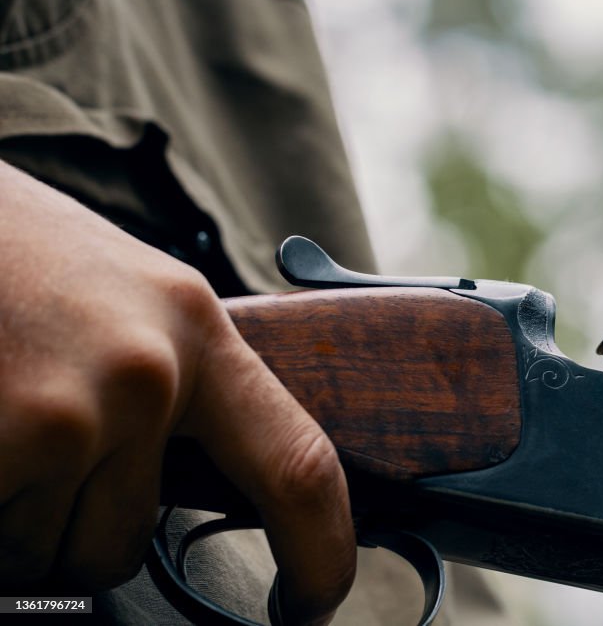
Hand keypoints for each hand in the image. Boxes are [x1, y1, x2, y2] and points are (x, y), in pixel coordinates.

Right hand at [0, 161, 354, 624]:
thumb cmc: (29, 259)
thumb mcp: (139, 304)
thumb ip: (185, 389)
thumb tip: (214, 487)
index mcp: (200, 335)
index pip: (299, 465)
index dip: (322, 551)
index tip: (316, 601)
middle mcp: (147, 375)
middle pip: (125, 545)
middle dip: (73, 534)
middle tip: (38, 451)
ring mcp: (67, 412)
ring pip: (46, 553)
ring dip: (16, 518)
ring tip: (1, 418)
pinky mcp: (0, 440)